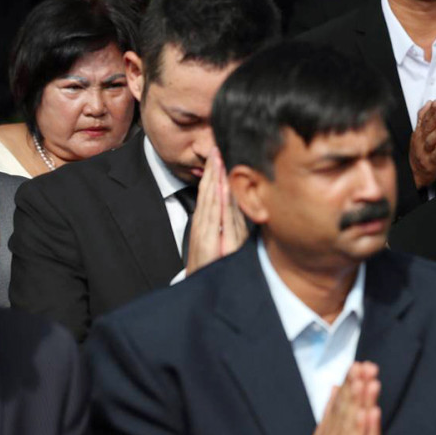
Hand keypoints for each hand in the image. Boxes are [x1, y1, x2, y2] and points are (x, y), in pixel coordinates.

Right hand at [186, 148, 247, 274]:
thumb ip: (226, 225)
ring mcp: (206, 231)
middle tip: (215, 149)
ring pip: (211, 201)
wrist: (200, 285)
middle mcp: (204, 224)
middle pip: (209, 192)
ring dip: (213, 180)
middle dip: (213, 171)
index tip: (219, 156)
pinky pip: (213, 217)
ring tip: (216, 161)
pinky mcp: (209, 241)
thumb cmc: (211, 264)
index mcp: (206, 222)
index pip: (211, 193)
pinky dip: (216, 201)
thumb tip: (234, 207)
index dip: (214, 174)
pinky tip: (219, 188)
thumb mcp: (219, 241)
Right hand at [409, 100, 435, 189]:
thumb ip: (425, 117)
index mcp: (420, 132)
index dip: (433, 110)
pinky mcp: (430, 162)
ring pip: (431, 140)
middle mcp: (421, 140)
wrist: (418, 172)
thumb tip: (429, 102)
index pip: (426, 118)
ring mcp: (424, 151)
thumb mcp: (421, 132)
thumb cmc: (421, 150)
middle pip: (428, 127)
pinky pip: (435, 155)